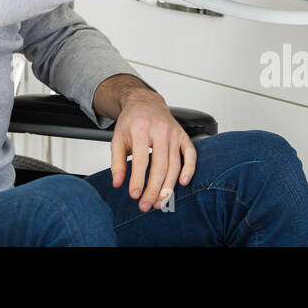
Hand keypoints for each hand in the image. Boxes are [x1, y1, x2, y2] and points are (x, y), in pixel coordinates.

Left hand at [110, 89, 196, 212]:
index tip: (135, 195)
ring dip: (169, 186)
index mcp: (140, 129)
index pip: (141, 160)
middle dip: (154, 189)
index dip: (138, 179)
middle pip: (160, 165)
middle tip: (147, 205)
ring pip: (175, 164)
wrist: (145, 102)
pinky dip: (189, 169)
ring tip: (160, 201)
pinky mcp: (183, 135)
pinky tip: (182, 183)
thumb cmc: (131, 121)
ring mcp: (173, 133)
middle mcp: (159, 130)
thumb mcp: (117, 138)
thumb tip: (118, 183)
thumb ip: (117, 162)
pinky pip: (190, 154)